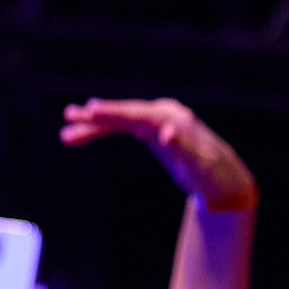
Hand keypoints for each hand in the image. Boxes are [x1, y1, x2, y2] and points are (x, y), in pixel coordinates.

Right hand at [58, 97, 258, 210]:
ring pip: (120, 120)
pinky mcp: (150, 129)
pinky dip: (103, 130)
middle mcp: (163, 114)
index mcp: (172, 119)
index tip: (91, 110)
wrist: (221, 177)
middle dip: (97, 116)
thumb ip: (182, 148)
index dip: (114, 112)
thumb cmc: (210, 174)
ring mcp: (156, 119)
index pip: (138, 113)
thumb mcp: (197, 165)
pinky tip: (83, 132)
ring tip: (67, 129)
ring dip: (94, 124)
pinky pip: (122, 127)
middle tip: (70, 116)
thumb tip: (165, 134)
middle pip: (125, 113)